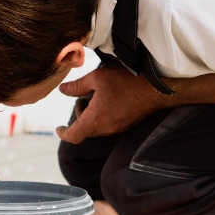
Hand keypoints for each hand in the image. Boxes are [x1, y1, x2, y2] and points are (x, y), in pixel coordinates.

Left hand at [56, 66, 171, 143]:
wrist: (155, 89)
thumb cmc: (125, 82)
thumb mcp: (96, 78)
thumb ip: (77, 86)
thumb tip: (62, 90)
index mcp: (94, 120)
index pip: (73, 136)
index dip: (63, 134)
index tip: (58, 128)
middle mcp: (105, 129)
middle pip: (84, 130)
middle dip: (79, 116)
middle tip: (84, 97)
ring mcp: (117, 128)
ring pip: (96, 127)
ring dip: (91, 115)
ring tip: (97, 96)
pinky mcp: (126, 125)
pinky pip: (108, 125)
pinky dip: (102, 116)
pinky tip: (109, 99)